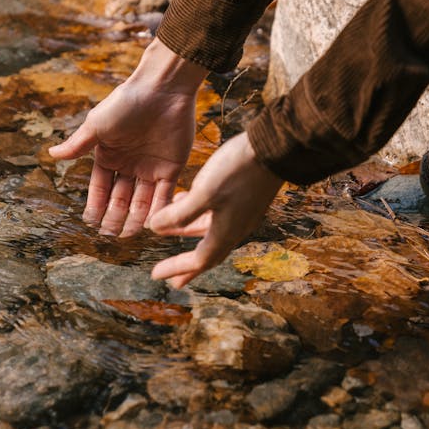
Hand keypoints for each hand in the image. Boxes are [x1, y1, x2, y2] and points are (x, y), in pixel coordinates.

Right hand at [48, 39, 206, 236]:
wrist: (163, 89)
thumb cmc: (127, 102)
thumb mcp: (97, 124)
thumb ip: (78, 144)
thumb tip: (50, 154)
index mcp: (109, 155)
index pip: (100, 187)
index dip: (96, 204)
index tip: (90, 222)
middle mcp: (129, 165)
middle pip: (121, 198)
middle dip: (115, 217)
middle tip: (110, 235)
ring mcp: (151, 167)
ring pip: (142, 200)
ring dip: (136, 218)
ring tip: (128, 235)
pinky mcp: (172, 167)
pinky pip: (165, 194)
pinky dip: (159, 209)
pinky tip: (152, 224)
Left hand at [148, 132, 283, 288]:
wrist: (273, 149)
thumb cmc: (238, 171)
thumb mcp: (204, 193)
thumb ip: (179, 214)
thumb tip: (154, 229)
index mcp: (226, 232)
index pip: (198, 259)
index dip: (176, 268)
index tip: (155, 274)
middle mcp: (235, 227)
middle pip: (207, 252)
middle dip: (187, 265)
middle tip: (173, 279)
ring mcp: (240, 212)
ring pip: (208, 230)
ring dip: (187, 233)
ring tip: (168, 232)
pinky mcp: (242, 197)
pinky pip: (214, 214)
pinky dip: (195, 213)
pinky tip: (184, 198)